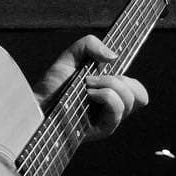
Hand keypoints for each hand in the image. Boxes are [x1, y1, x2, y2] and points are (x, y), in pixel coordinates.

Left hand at [34, 34, 148, 141]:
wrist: (36, 105)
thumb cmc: (52, 86)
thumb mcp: (71, 57)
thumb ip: (90, 45)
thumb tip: (113, 56)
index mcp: (111, 94)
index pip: (137, 90)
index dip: (131, 78)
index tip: (114, 64)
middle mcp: (113, 109)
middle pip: (140, 95)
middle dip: (119, 79)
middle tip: (91, 78)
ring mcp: (109, 120)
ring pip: (131, 100)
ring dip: (110, 85)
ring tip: (87, 85)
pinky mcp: (102, 130)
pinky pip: (118, 110)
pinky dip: (106, 95)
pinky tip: (88, 94)